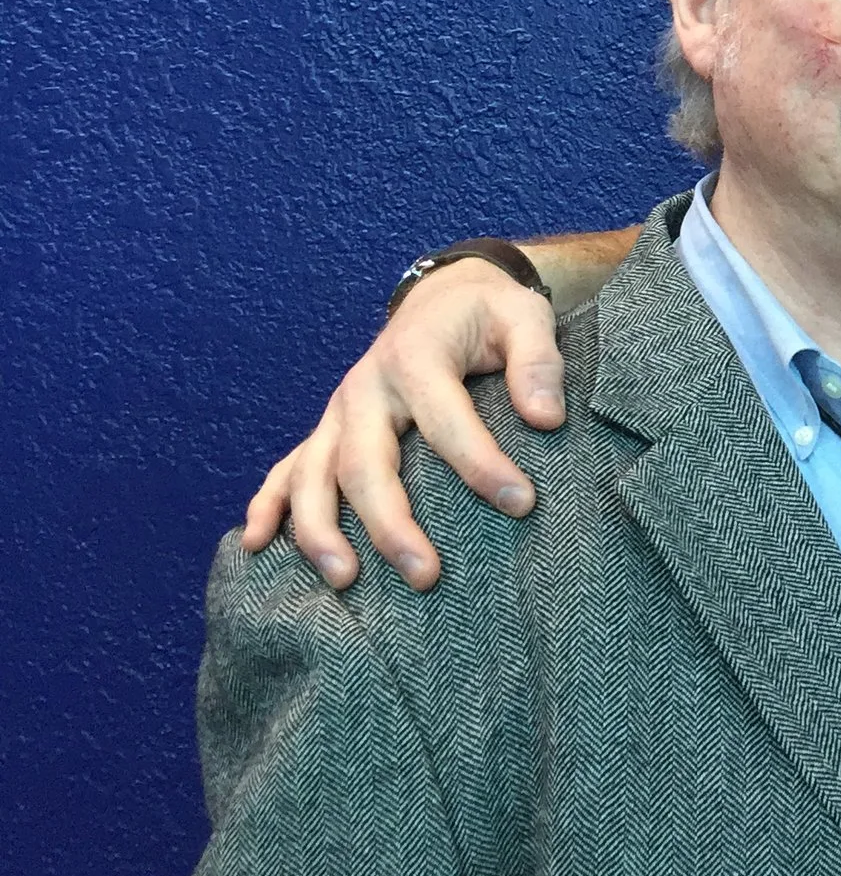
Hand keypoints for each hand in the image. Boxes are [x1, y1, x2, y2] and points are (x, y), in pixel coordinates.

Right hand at [240, 258, 565, 589]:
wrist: (446, 295)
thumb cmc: (490, 314)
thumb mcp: (525, 317)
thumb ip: (538, 363)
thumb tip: (547, 418)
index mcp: (416, 358)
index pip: (446, 421)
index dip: (481, 465)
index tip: (521, 504)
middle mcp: (365, 387)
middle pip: (365, 463)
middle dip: (390, 524)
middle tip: (426, 576)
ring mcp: (339, 411)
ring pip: (312, 474)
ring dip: (320, 530)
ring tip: (345, 580)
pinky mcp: (329, 428)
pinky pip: (288, 468)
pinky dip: (268, 505)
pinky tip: (257, 546)